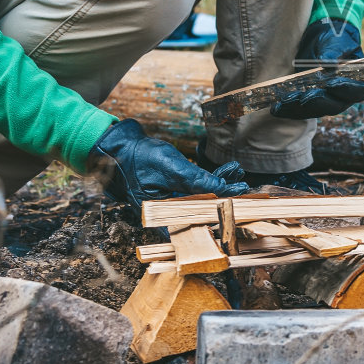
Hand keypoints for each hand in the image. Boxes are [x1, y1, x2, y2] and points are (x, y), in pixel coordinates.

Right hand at [91, 119, 248, 210]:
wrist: (119, 145)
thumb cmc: (139, 157)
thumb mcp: (170, 167)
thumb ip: (196, 179)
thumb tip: (221, 188)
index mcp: (161, 215)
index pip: (198, 217)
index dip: (221, 209)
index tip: (240, 198)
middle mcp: (167, 212)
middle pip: (203, 208)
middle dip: (225, 194)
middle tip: (245, 184)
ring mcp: (171, 200)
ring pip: (203, 196)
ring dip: (222, 184)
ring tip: (239, 172)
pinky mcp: (174, 190)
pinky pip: (197, 188)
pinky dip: (212, 179)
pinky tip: (228, 171)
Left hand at [270, 19, 363, 119]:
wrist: (322, 37)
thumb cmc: (335, 38)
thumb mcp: (336, 42)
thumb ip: (334, 53)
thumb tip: (329, 64)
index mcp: (358, 81)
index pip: (356, 91)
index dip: (345, 89)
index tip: (331, 84)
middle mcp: (344, 96)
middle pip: (333, 106)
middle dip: (316, 102)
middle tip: (302, 97)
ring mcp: (326, 100)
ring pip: (315, 110)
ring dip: (298, 108)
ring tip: (282, 103)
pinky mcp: (310, 100)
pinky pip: (301, 109)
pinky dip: (289, 109)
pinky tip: (276, 107)